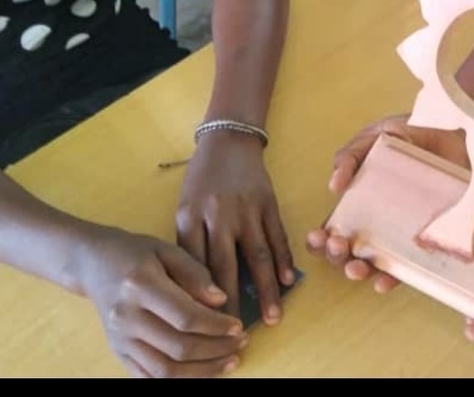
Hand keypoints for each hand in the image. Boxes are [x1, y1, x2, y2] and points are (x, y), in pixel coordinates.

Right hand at [77, 226, 247, 377]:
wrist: (93, 264)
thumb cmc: (136, 252)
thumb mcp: (166, 249)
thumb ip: (195, 273)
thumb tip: (222, 300)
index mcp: (140, 285)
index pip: (185, 316)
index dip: (216, 326)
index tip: (238, 326)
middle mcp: (126, 317)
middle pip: (178, 347)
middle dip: (216, 350)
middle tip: (241, 343)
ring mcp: (120, 339)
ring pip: (165, 370)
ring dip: (202, 372)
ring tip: (230, 362)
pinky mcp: (118, 352)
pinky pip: (149, 377)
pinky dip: (178, 379)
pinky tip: (202, 372)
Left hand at [176, 132, 295, 328]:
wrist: (228, 140)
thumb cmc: (201, 180)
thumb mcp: (185, 207)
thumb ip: (190, 244)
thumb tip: (199, 289)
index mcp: (190, 216)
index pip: (194, 266)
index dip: (199, 297)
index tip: (203, 326)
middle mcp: (218, 214)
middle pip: (225, 266)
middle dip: (231, 303)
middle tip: (235, 333)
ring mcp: (246, 208)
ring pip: (256, 255)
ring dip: (265, 289)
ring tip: (271, 317)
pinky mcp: (268, 202)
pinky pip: (277, 236)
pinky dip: (284, 260)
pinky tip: (288, 282)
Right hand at [305, 114, 467, 289]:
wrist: (459, 136)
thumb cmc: (414, 135)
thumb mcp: (379, 135)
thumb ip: (353, 154)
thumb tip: (334, 185)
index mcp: (360, 199)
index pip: (333, 225)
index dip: (320, 237)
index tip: (318, 236)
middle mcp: (376, 222)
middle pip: (345, 249)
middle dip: (334, 254)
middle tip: (339, 245)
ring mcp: (399, 234)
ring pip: (369, 263)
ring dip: (356, 270)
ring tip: (356, 267)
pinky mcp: (424, 243)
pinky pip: (406, 268)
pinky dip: (392, 278)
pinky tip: (383, 281)